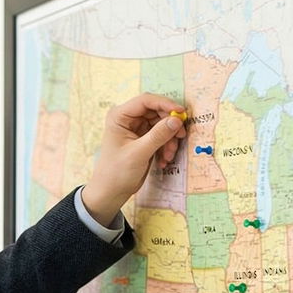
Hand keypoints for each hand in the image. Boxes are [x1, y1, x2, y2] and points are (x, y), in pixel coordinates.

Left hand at [82, 93, 187, 224]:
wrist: (111, 192)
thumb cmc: (117, 172)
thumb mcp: (139, 153)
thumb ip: (158, 135)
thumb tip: (177, 119)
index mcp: (119, 116)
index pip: (146, 101)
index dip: (165, 104)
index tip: (181, 112)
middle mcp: (128, 118)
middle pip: (157, 111)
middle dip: (170, 125)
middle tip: (181, 136)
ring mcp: (136, 128)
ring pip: (162, 124)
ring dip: (169, 139)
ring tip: (169, 155)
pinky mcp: (144, 139)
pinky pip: (161, 135)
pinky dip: (166, 146)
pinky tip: (164, 160)